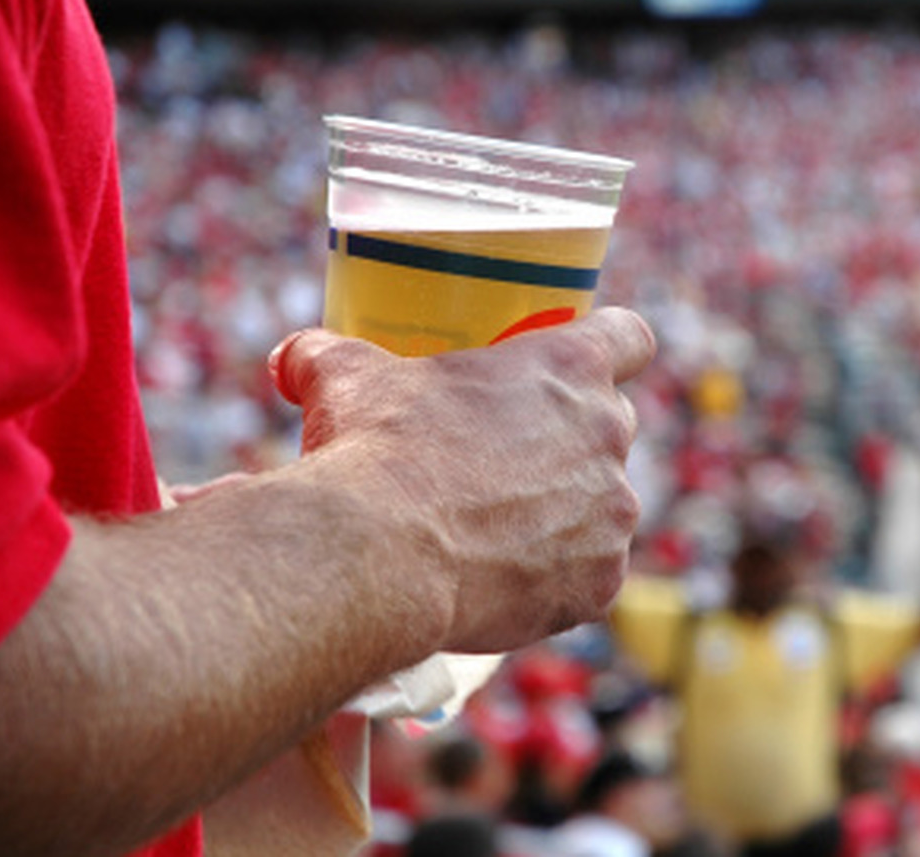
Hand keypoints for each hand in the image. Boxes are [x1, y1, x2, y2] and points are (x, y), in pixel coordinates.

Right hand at [269, 308, 656, 654]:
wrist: (380, 553)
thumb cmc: (373, 449)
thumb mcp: (345, 378)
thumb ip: (327, 356)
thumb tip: (290, 359)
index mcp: (568, 366)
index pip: (629, 336)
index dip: (610, 347)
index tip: (584, 365)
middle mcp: (607, 433)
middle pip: (612, 426)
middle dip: (572, 441)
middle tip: (512, 461)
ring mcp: (613, 512)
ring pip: (604, 507)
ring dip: (568, 514)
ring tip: (500, 532)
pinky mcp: (602, 581)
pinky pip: (592, 576)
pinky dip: (560, 581)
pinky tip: (511, 583)